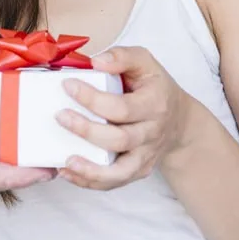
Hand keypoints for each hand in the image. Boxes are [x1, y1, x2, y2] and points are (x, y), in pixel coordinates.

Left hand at [54, 46, 194, 190]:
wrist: (178, 120)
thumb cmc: (154, 88)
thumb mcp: (144, 62)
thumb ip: (122, 56)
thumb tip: (96, 61)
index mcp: (154, 104)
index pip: (122, 107)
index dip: (92, 98)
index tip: (68, 85)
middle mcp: (152, 133)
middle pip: (119, 139)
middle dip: (86, 130)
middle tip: (60, 116)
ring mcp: (146, 155)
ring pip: (120, 171)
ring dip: (90, 169)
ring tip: (66, 161)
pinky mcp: (138, 170)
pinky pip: (115, 182)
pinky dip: (91, 181)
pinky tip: (69, 172)